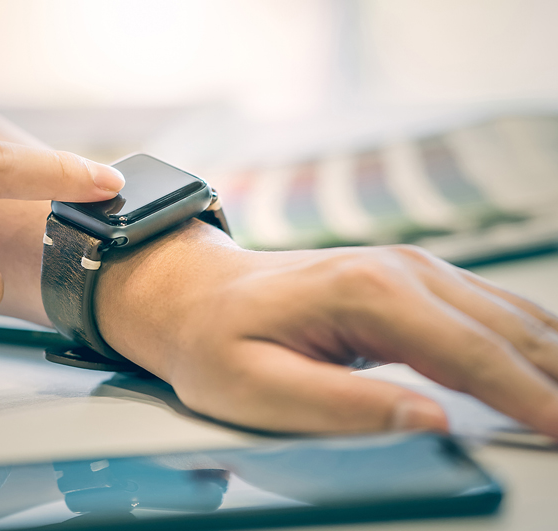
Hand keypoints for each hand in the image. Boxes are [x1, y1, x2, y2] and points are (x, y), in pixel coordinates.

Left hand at [96, 221, 557, 437]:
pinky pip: (490, 312)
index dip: (533, 400)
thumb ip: (344, 407)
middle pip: (508, 332)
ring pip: (510, 317)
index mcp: (365, 292)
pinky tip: (547, 372)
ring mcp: (410, 268)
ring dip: (553, 362)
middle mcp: (399, 269)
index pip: (472, 354)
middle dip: (557, 382)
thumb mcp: (257, 388)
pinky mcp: (411, 280)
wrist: (195, 295)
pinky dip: (529, 344)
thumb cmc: (216, 341)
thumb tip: (431, 421)